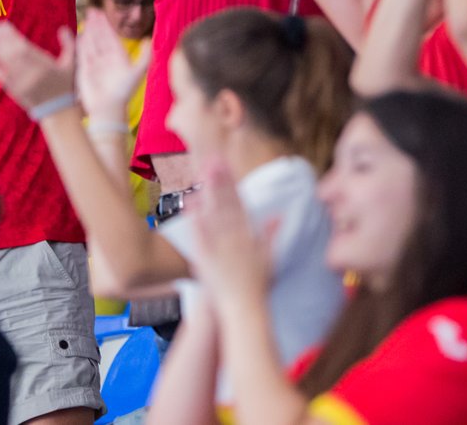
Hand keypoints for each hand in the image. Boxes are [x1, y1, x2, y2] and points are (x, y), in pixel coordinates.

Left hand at [0, 23, 75, 112]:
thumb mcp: (73, 64)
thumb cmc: (68, 87)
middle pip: (11, 52)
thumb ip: (69, 44)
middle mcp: (31, 74)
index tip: (3, 23)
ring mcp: (21, 84)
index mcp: (45, 66)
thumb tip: (62, 29)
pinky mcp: (14, 91)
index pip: (23, 47)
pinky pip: (0, 76)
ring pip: (4, 62)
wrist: (60, 114)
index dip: (11, 35)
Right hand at [75, 10, 150, 117]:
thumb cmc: (123, 92)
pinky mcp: (85, 70)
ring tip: (86, 18)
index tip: (102, 13)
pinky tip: (79, 34)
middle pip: (100, 37)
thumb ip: (144, 56)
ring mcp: (95, 64)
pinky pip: (82, 53)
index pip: (111, 37)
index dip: (106, 25)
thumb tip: (148, 39)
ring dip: (88, 30)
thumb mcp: (137, 72)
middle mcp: (106, 59)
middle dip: (96, 24)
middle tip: (92, 9)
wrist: (108, 109)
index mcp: (118, 58)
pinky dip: (80, 44)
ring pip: (91, 43)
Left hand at [188, 157, 273, 304]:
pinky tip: (189, 201)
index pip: (240, 203)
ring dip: (208, 192)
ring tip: (201, 172)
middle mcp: (235, 236)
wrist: (244, 308)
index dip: (232, 183)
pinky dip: (195, 217)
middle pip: (226, 203)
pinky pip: (200, 233)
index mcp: (248, 235)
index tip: (225, 165)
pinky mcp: (206, 256)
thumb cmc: (257, 285)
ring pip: (214, 213)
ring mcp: (221, 245)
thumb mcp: (270, 258)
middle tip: (213, 159)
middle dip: (220, 180)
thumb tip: (277, 216)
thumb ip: (271, 235)